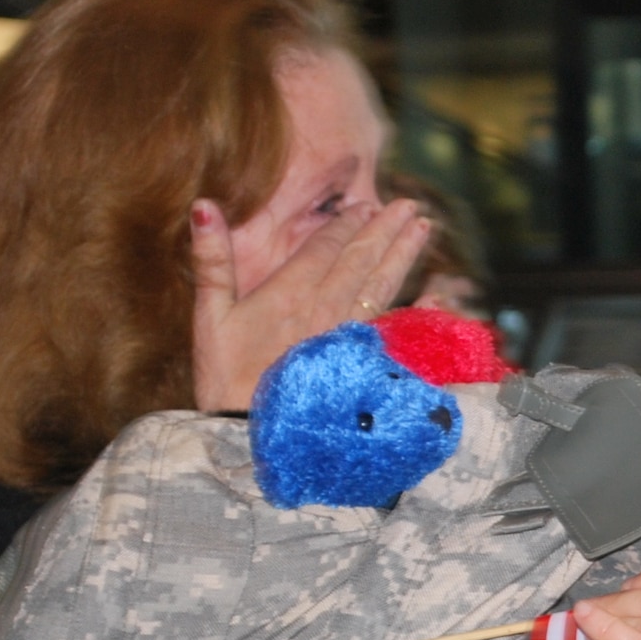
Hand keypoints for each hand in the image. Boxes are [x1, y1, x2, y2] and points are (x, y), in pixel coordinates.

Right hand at [189, 197, 431, 412]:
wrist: (252, 435)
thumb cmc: (225, 380)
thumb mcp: (208, 318)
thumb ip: (211, 261)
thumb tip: (204, 205)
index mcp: (291, 292)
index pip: (326, 247)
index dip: (346, 224)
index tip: (365, 204)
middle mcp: (328, 308)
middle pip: (362, 260)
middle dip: (385, 230)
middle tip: (408, 207)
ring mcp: (351, 336)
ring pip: (383, 287)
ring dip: (404, 256)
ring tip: (422, 230)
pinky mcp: (365, 364)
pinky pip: (398, 330)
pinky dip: (420, 311)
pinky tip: (436, 296)